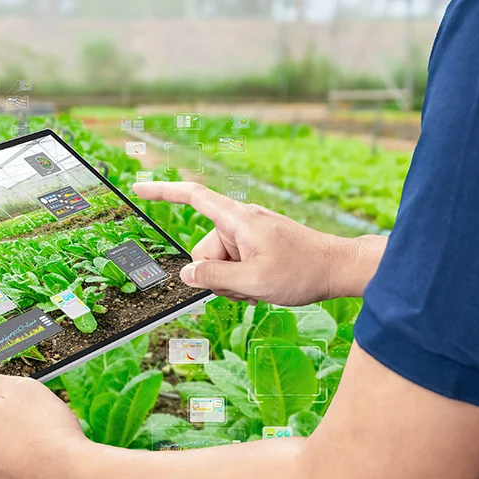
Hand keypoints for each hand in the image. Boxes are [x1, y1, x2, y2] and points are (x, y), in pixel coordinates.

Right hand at [133, 181, 383, 304]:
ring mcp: (251, 234)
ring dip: (234, 281)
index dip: (162, 192)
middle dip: (218, 274)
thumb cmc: (302, 271)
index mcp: (237, 219)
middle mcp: (241, 221)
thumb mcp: (253, 282)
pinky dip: (244, 279)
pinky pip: (236, 264)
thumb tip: (187, 274)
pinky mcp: (259, 245)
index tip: (138, 189)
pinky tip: (265, 287)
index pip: (192, 197)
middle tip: (248, 286)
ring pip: (220, 263)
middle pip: (204, 249)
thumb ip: (214, 278)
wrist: (340, 268)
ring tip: (261, 287)